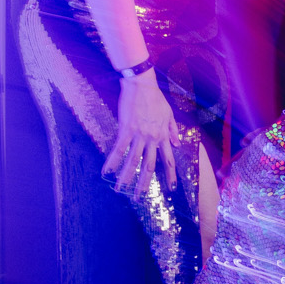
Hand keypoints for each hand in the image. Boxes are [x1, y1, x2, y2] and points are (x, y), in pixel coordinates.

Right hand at [103, 69, 179, 198]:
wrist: (141, 85)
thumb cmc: (155, 98)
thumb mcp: (170, 114)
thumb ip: (173, 131)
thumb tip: (178, 145)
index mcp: (162, 136)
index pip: (168, 160)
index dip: (170, 175)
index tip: (171, 188)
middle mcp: (152, 139)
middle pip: (149, 166)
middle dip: (145, 184)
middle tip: (140, 198)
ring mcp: (139, 135)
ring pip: (133, 161)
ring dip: (127, 177)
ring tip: (120, 190)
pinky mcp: (126, 129)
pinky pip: (119, 149)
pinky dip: (112, 161)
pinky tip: (106, 172)